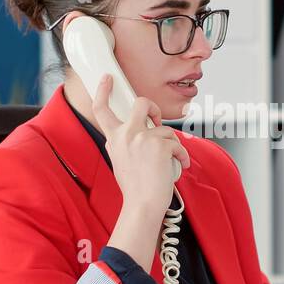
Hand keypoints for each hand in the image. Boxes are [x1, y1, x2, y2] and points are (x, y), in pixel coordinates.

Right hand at [92, 73, 190, 216]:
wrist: (143, 204)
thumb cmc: (134, 187)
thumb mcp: (119, 161)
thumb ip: (122, 143)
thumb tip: (135, 132)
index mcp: (113, 138)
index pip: (102, 110)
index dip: (102, 91)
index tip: (107, 79)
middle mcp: (126, 134)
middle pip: (142, 103)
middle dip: (154, 108)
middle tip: (157, 121)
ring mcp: (143, 138)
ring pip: (166, 129)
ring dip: (172, 144)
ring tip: (170, 161)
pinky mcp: (160, 145)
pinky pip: (177, 144)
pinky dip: (182, 155)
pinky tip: (180, 165)